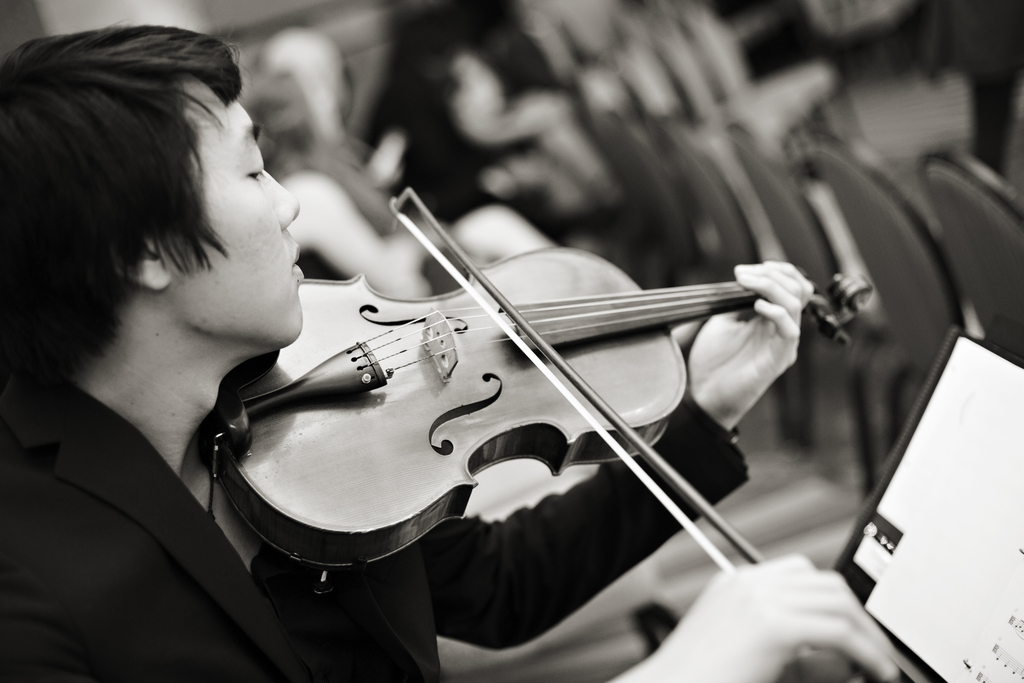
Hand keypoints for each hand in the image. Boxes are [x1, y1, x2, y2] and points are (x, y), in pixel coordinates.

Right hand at [623, 556, 899, 682]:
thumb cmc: (695, 682)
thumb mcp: (745, 654)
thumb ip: (786, 647)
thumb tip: (844, 656)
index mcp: (734, 584)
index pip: (802, 573)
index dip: (836, 602)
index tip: (857, 631)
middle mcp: (746, 584)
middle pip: (825, 582)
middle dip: (859, 615)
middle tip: (877, 650)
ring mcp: (758, 600)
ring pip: (838, 602)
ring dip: (868, 634)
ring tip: (880, 664)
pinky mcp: (771, 626)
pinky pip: (838, 631)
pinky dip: (866, 651)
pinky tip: (874, 670)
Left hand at [687, 262, 813, 429]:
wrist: (704, 395)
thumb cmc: (713, 362)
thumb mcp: (722, 321)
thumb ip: (736, 301)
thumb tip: (743, 279)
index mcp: (772, 319)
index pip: (792, 286)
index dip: (776, 270)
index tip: (747, 268)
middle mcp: (783, 330)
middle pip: (799, 290)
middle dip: (772, 274)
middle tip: (743, 274)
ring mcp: (783, 345)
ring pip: (795, 304)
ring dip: (770, 286)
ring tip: (746, 283)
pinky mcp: (778, 360)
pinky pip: (790, 330)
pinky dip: (775, 312)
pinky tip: (756, 305)